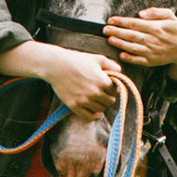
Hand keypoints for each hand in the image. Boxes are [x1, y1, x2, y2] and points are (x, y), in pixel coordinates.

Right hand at [0, 41, 119, 120]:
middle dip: (108, 97)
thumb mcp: (97, 58)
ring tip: (96, 98)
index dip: (113, 88)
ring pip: (101, 110)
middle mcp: (95, 93)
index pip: (115, 91)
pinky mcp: (74, 106)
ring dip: (100, 105)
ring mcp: (84, 101)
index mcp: (102, 81)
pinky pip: (89, 117)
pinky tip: (93, 110)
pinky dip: (93, 115)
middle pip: (110, 102)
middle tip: (102, 92)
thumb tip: (120, 73)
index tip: (108, 85)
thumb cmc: (77, 60)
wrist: (56, 65)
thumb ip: (112, 65)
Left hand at [104, 7, 176, 80]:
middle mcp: (153, 40)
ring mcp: (152, 52)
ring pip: (133, 48)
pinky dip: (130, 58)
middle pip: (131, 35)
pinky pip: (138, 61)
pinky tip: (121, 55)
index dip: (121, 22)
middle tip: (105, 29)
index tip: (111, 20)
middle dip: (117, 32)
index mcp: (156, 27)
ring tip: (110, 39)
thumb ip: (155, 11)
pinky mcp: (152, 61)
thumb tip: (140, 14)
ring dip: (120, 44)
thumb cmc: (175, 29)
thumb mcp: (169, 15)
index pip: (135, 23)